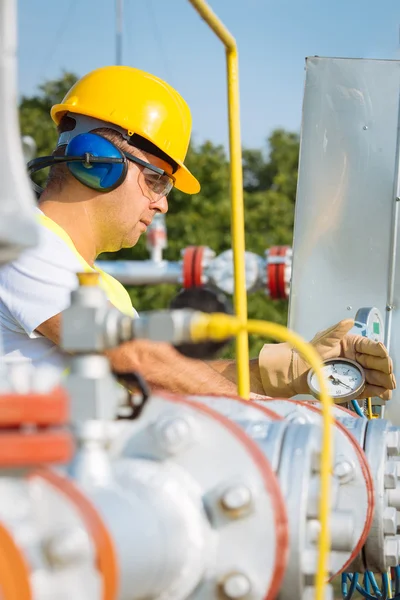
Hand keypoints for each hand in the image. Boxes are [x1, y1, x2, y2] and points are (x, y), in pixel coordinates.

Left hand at [258, 319, 395, 399]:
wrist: (296, 371)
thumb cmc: (308, 352)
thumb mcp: (322, 339)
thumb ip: (336, 331)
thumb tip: (348, 321)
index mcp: (352, 344)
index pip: (371, 347)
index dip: (380, 351)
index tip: (383, 355)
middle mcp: (356, 357)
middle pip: (376, 363)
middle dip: (385, 369)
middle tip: (388, 375)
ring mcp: (354, 371)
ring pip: (374, 376)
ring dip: (384, 382)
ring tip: (388, 387)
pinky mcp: (351, 385)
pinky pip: (367, 387)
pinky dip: (375, 391)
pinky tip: (382, 393)